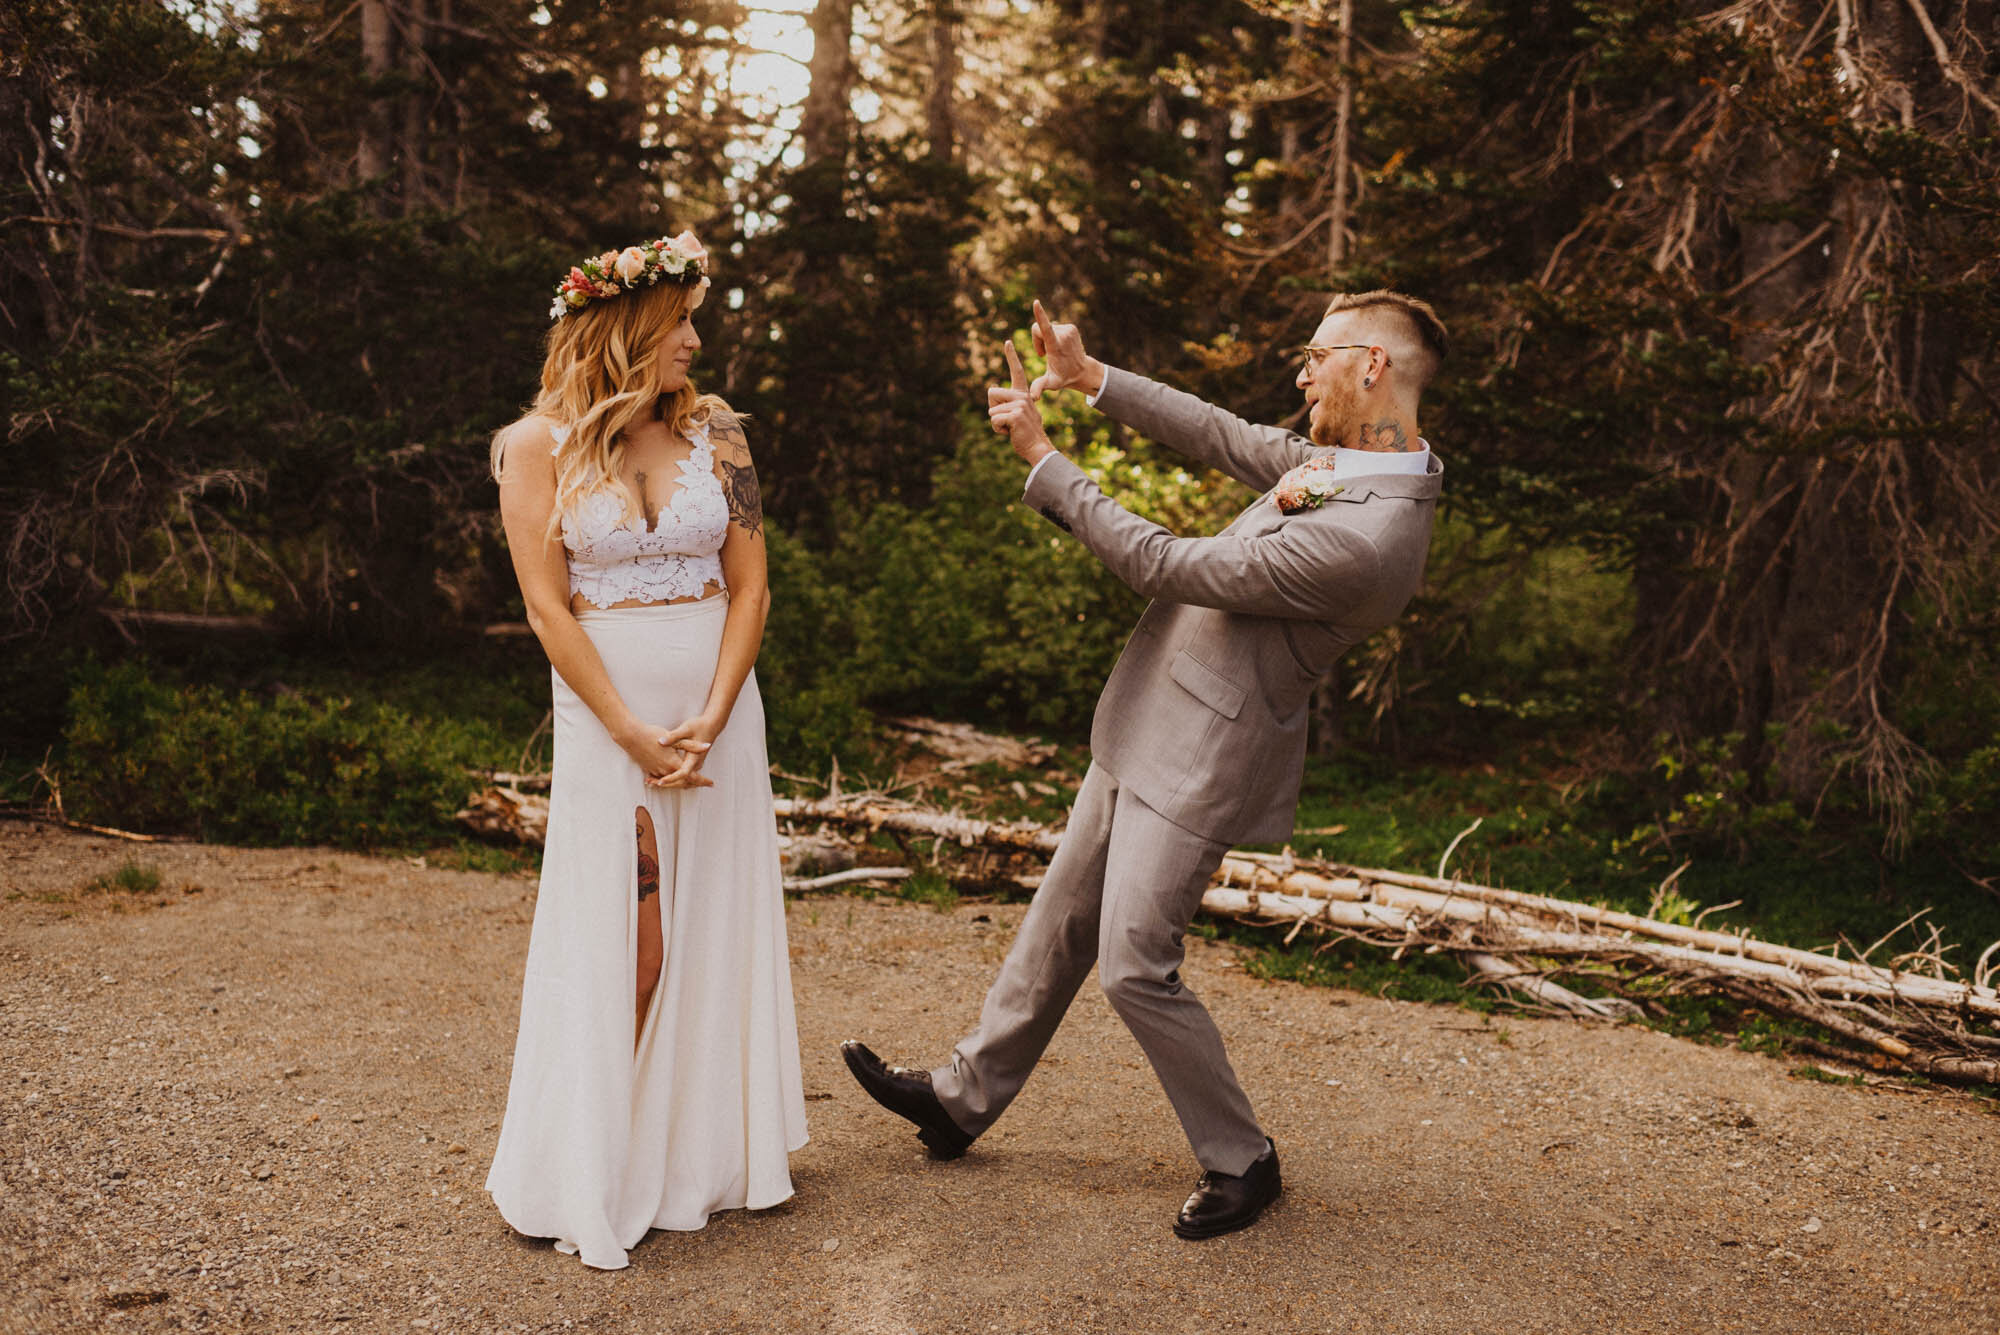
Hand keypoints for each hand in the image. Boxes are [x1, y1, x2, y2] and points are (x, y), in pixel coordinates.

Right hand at [616, 718, 713, 789]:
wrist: (631, 736)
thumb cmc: (653, 734)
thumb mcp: (676, 738)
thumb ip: (692, 745)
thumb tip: (707, 746)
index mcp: (674, 764)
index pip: (692, 777)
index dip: (703, 781)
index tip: (711, 783)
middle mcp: (665, 771)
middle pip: (683, 783)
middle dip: (694, 784)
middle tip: (704, 783)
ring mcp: (656, 771)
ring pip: (672, 782)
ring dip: (682, 783)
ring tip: (691, 783)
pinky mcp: (649, 770)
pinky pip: (662, 779)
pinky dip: (670, 781)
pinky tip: (672, 780)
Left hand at [988, 341, 1053, 465]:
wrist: (1037, 447)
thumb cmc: (1024, 433)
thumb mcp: (1018, 414)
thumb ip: (1009, 403)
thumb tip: (993, 389)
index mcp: (1023, 393)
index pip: (1017, 371)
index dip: (1011, 356)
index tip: (1008, 342)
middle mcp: (1023, 395)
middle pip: (992, 392)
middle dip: (993, 409)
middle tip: (1008, 420)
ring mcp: (1020, 404)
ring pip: (991, 410)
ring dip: (996, 422)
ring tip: (1011, 428)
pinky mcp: (1016, 414)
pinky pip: (994, 419)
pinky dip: (998, 429)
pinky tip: (1010, 433)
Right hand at [1027, 299, 1104, 399]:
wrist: (1082, 371)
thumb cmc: (1064, 377)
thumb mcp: (1052, 383)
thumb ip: (1040, 387)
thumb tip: (1032, 397)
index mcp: (1056, 346)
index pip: (1046, 328)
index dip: (1040, 316)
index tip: (1036, 303)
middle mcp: (1064, 335)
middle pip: (1039, 329)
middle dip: (1037, 341)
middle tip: (1044, 355)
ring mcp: (1069, 329)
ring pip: (1045, 327)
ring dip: (1045, 339)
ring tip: (1052, 352)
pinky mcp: (1072, 327)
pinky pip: (1053, 326)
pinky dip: (1052, 336)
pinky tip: (1059, 347)